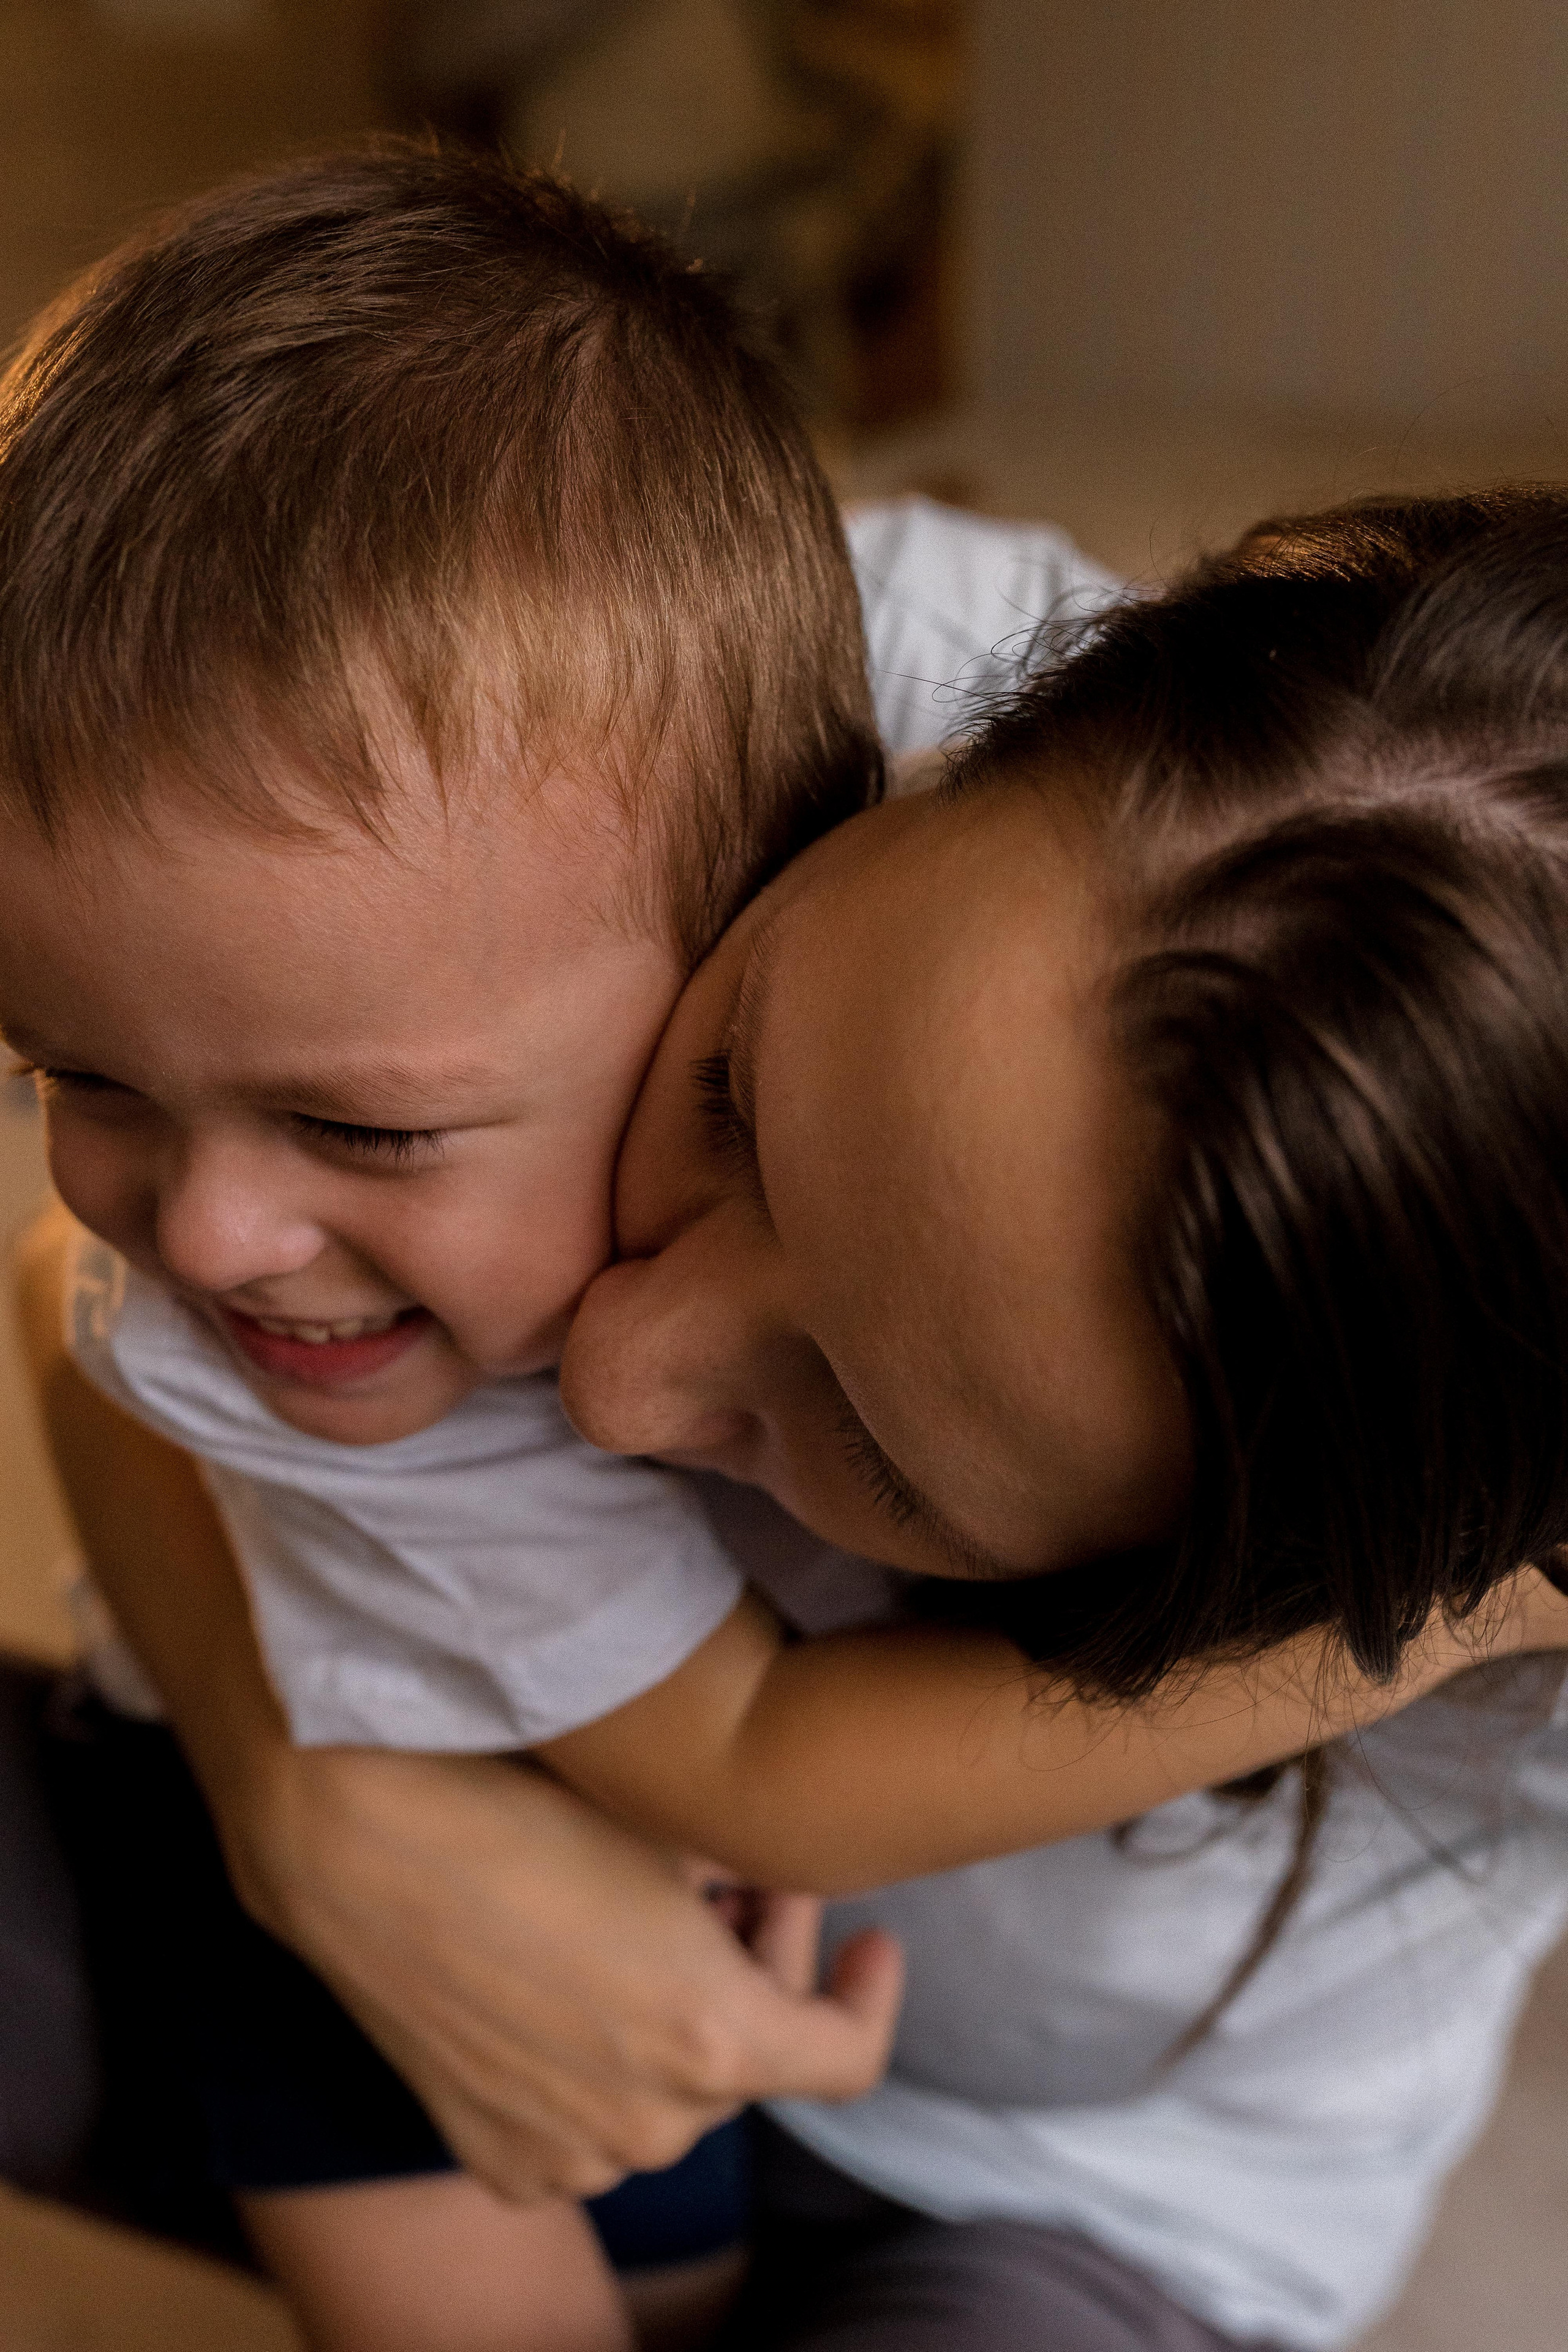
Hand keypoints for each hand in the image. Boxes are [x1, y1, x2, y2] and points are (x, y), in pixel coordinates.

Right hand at [230, 1740, 903, 2204]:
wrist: (361, 1843)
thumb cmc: (526, 1810)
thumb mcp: (673, 1837)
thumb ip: (748, 1888)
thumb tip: (766, 1893)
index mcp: (716, 2041)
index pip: (849, 2056)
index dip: (870, 1992)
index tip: (870, 1938)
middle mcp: (653, 2125)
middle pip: (753, 2060)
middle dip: (761, 1970)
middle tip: (732, 1882)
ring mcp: (571, 2156)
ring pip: (668, 2098)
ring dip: (678, 2022)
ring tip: (634, 1923)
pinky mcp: (501, 2161)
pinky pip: (587, 2128)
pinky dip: (598, 2070)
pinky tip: (567, 1982)